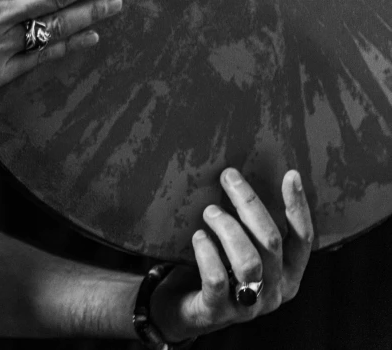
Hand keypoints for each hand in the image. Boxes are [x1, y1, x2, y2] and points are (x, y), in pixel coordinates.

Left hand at [149, 169, 313, 341]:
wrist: (185, 310)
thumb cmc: (217, 269)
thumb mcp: (240, 249)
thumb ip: (249, 226)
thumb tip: (243, 179)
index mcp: (288, 274)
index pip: (302, 238)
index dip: (298, 206)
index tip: (290, 175)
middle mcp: (275, 291)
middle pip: (270, 241)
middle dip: (249, 203)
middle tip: (228, 178)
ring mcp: (248, 306)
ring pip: (248, 261)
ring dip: (227, 228)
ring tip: (210, 211)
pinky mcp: (218, 312)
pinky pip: (217, 279)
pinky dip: (207, 253)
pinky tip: (198, 237)